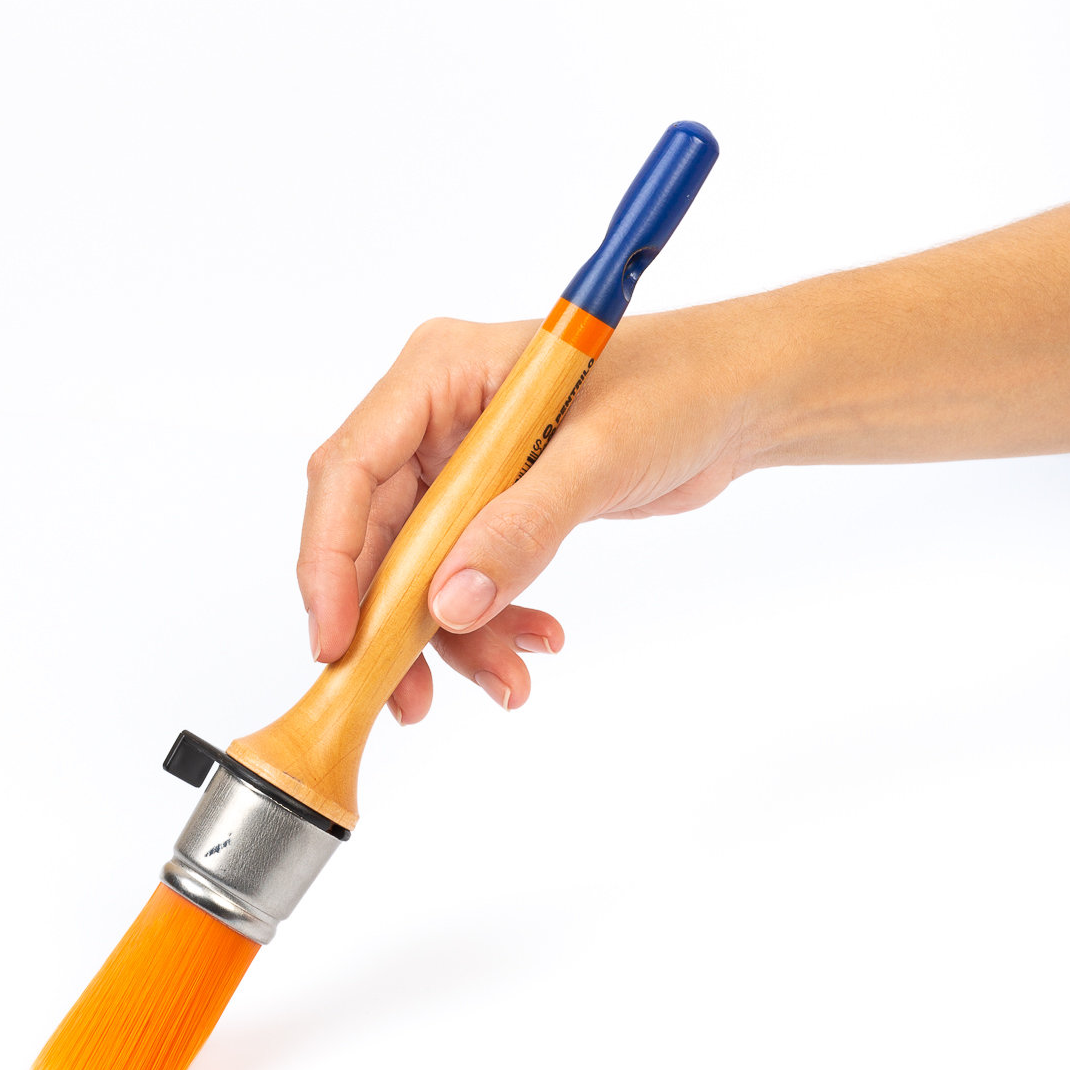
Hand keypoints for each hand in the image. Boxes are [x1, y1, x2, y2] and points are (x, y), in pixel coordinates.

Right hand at [298, 305, 750, 722]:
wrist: (739, 398)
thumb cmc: (677, 389)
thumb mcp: (600, 457)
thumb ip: (522, 527)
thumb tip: (450, 604)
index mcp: (439, 371)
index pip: (349, 467)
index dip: (330, 557)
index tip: (337, 639)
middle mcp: (436, 414)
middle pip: (371, 529)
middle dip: (391, 618)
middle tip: (408, 697)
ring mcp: (461, 460)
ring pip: (417, 567)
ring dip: (451, 635)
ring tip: (509, 681)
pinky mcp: (493, 501)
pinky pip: (462, 574)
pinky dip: (489, 620)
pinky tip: (536, 642)